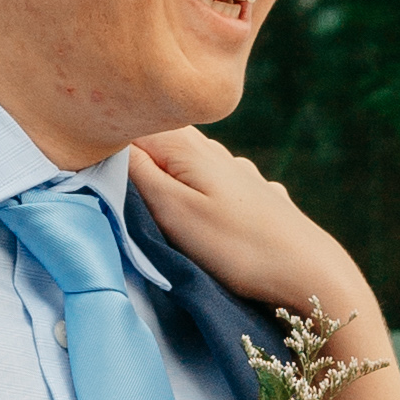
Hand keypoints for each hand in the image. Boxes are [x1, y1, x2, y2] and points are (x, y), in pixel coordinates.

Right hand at [126, 120, 377, 342]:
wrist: (311, 272)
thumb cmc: (237, 248)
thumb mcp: (174, 212)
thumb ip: (136, 174)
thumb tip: (106, 142)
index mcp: (186, 146)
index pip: (127, 126)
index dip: (103, 146)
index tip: (89, 174)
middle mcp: (214, 150)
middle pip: (157, 139)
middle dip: (133, 160)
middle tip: (114, 193)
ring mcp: (239, 171)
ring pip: (186, 162)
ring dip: (166, 177)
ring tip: (155, 208)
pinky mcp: (257, 196)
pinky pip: (214, 184)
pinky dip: (199, 192)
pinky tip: (203, 212)